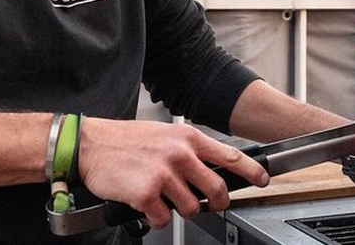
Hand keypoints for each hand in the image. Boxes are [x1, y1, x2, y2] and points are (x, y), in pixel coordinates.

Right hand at [76, 118, 269, 227]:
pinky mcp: (146, 193)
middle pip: (217, 189)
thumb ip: (189, 151)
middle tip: (211, 205)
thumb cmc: (127, 141)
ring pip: (191, 208)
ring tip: (165, 199)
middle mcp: (180, 155)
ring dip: (181, 210)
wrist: (92, 145)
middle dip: (217, 203)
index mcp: (188, 139)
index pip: (231, 156)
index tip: (262, 179)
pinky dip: (156, 218)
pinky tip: (147, 205)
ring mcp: (164, 174)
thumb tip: (211, 169)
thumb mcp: (166, 136)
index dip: (251, 171)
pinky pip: (163, 219)